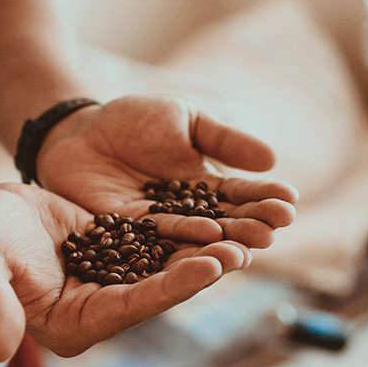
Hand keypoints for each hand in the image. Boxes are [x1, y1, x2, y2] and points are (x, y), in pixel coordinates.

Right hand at [0, 183, 251, 361]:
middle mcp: (96, 307)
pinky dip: (181, 232)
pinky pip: (152, 243)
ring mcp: (107, 281)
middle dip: (198, 271)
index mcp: (71, 324)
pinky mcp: (112, 253)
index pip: (131, 307)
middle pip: (156, 290)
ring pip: (161, 267)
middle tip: (241, 251)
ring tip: (241, 235)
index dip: (170, 288)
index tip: (209, 267)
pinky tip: (214, 217)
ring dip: (199, 252)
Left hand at [35, 94, 297, 247]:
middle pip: (225, 223)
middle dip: (251, 225)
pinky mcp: (128, 239)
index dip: (265, 198)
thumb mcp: (185, 120)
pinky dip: (185, 244)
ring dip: (226, 243)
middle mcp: (188, 213)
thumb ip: (223, 141)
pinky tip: (209, 244)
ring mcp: (159, 228)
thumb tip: (273, 159)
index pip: (241, 195)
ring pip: (197, 240)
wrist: (78, 131)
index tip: (289, 201)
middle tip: (275, 228)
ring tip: (251, 246)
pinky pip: (159, 242)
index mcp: (205, 186)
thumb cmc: (134, 121)